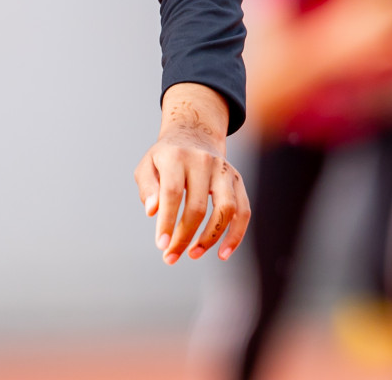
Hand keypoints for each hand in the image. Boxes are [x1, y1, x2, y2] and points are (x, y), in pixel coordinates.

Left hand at [134, 82, 250, 264]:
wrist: (193, 135)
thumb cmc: (165, 158)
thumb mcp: (147, 166)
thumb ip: (148, 188)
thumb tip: (153, 212)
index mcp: (176, 157)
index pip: (172, 193)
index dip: (167, 221)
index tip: (161, 245)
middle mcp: (203, 161)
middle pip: (198, 206)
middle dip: (184, 236)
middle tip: (171, 256)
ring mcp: (224, 171)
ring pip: (226, 210)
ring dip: (211, 238)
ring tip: (194, 254)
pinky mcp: (238, 180)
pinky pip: (243, 211)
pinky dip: (236, 235)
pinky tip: (223, 253)